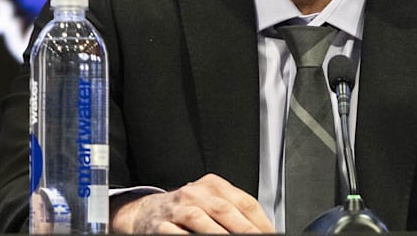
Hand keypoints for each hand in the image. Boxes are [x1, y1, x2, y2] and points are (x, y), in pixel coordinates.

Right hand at [110, 174, 275, 233]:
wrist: (145, 212)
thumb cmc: (184, 209)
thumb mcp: (210, 202)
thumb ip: (233, 212)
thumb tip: (261, 229)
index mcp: (213, 185)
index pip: (244, 202)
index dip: (261, 222)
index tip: (271, 235)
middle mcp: (195, 193)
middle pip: (225, 210)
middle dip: (245, 230)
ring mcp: (177, 209)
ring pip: (202, 221)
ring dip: (220, 235)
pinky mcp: (160, 226)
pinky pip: (177, 234)